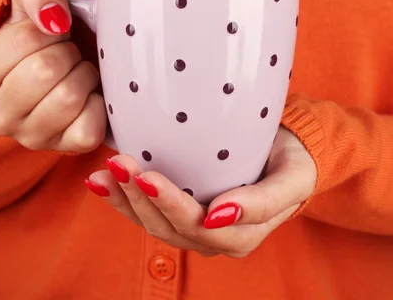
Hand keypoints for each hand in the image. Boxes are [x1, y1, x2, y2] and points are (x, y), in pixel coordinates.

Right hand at [0, 0, 106, 152]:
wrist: (64, 69)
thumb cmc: (44, 35)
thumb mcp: (31, 0)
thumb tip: (54, 17)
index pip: (22, 41)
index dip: (49, 29)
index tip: (50, 34)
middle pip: (45, 71)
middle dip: (67, 52)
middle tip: (68, 54)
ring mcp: (31, 138)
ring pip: (69, 97)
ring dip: (84, 75)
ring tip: (78, 72)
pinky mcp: (66, 148)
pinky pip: (90, 125)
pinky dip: (99, 104)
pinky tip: (89, 96)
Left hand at [85, 126, 316, 257]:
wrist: (289, 155)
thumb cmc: (291, 165)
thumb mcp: (291, 181)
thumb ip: (263, 203)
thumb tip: (219, 214)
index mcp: (238, 237)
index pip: (196, 225)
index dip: (169, 203)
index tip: (148, 176)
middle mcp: (212, 238)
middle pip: (166, 225)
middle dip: (139, 196)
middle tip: (120, 162)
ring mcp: (193, 227)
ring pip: (150, 221)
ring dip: (124, 197)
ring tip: (105, 171)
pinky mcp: (179, 212)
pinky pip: (146, 212)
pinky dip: (121, 197)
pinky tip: (101, 181)